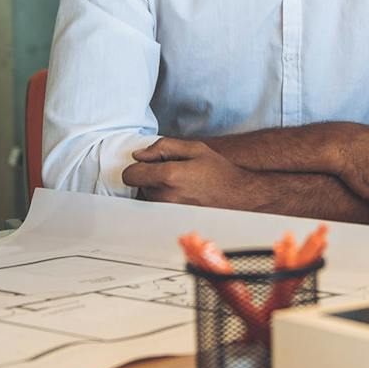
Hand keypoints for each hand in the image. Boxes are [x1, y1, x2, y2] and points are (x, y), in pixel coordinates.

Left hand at [123, 138, 263, 209]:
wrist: (238, 196)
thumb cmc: (219, 172)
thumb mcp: (194, 148)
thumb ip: (163, 147)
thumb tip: (139, 155)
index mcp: (169, 176)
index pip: (130, 175)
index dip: (137, 167)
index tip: (147, 164)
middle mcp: (166, 197)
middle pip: (139, 186)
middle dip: (150, 176)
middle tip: (173, 171)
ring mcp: (169, 211)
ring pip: (148, 197)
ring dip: (157, 188)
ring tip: (180, 183)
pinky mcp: (173, 220)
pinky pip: (158, 207)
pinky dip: (164, 200)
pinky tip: (182, 194)